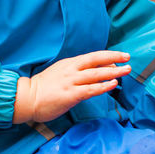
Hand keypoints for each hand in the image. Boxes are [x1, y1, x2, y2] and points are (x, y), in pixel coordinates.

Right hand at [13, 51, 129, 124]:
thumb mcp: (60, 74)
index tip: (120, 56)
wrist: (27, 98)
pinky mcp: (70, 95)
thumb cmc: (43, 88)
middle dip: (114, 59)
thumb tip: (93, 74)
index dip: (108, 55)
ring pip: (96, 74)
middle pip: (97, 61)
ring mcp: (71, 82)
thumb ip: (75, 73)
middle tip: (128, 58)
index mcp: (69, 64)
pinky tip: (113, 84)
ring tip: (126, 70)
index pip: (92, 56)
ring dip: (113, 71)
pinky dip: (103, 86)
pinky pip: (91, 89)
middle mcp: (72, 70)